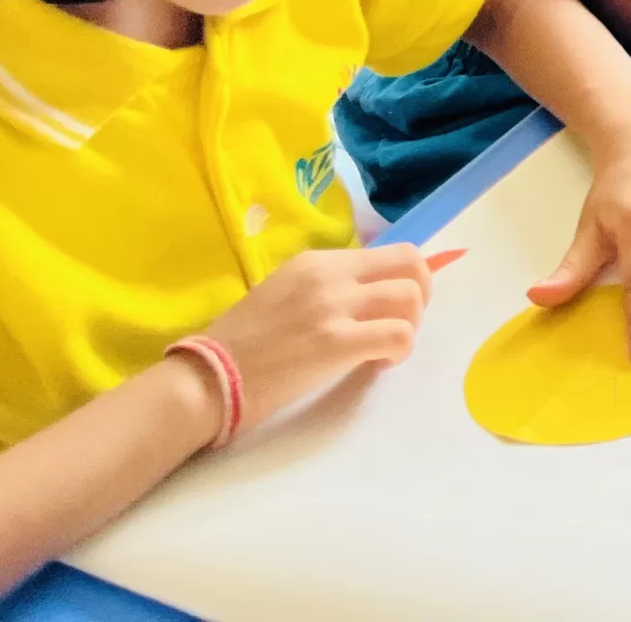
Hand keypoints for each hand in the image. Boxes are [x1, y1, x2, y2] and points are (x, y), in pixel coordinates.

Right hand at [199, 244, 434, 430]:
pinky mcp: (337, 343)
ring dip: (411, 326)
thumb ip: (328, 288)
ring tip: (388, 347)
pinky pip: (397, 336)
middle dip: (422, 293)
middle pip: (411, 264)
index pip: (390, 252)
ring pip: (410, 299)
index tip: (400, 302)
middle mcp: (330, 275)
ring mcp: (334, 307)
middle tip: (406, 322)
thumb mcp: (286, 294)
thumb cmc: (241, 344)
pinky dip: (400, 351)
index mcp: (316, 261)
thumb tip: (372, 295)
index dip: (407, 277)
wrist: (208, 379)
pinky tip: (380, 364)